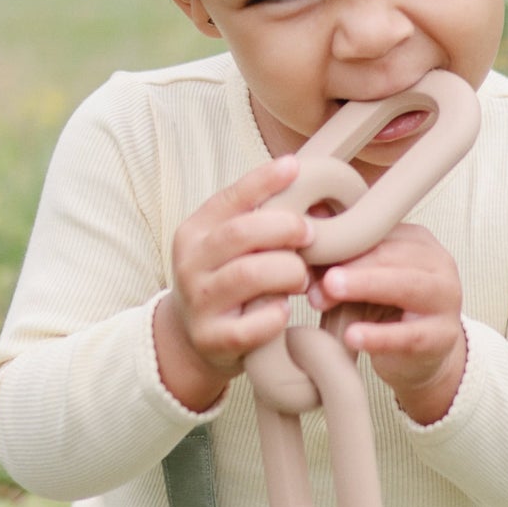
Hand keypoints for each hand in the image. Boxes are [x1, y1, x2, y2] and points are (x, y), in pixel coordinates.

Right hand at [156, 156, 311, 411]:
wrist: (190, 339)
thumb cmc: (225, 281)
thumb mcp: (230, 247)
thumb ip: (260, 222)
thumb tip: (318, 202)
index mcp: (195, 232)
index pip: (229, 198)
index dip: (263, 180)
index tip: (295, 167)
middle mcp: (190, 264)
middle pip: (241, 233)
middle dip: (285, 228)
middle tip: (310, 235)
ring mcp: (199, 303)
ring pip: (249, 275)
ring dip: (288, 272)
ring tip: (300, 277)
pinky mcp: (212, 339)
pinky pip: (252, 326)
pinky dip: (276, 315)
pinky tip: (283, 310)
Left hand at [307, 222, 466, 426]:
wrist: (423, 358)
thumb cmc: (388, 312)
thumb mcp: (364, 281)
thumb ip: (340, 259)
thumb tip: (306, 223)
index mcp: (417, 242)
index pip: (378, 234)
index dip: (341, 243)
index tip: (306, 254)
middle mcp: (437, 264)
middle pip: (392, 255)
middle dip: (351, 265)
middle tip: (318, 276)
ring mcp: (445, 300)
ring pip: (406, 285)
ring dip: (366, 285)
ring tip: (331, 289)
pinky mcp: (442, 336)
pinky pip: (410, 335)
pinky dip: (379, 336)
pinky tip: (353, 336)